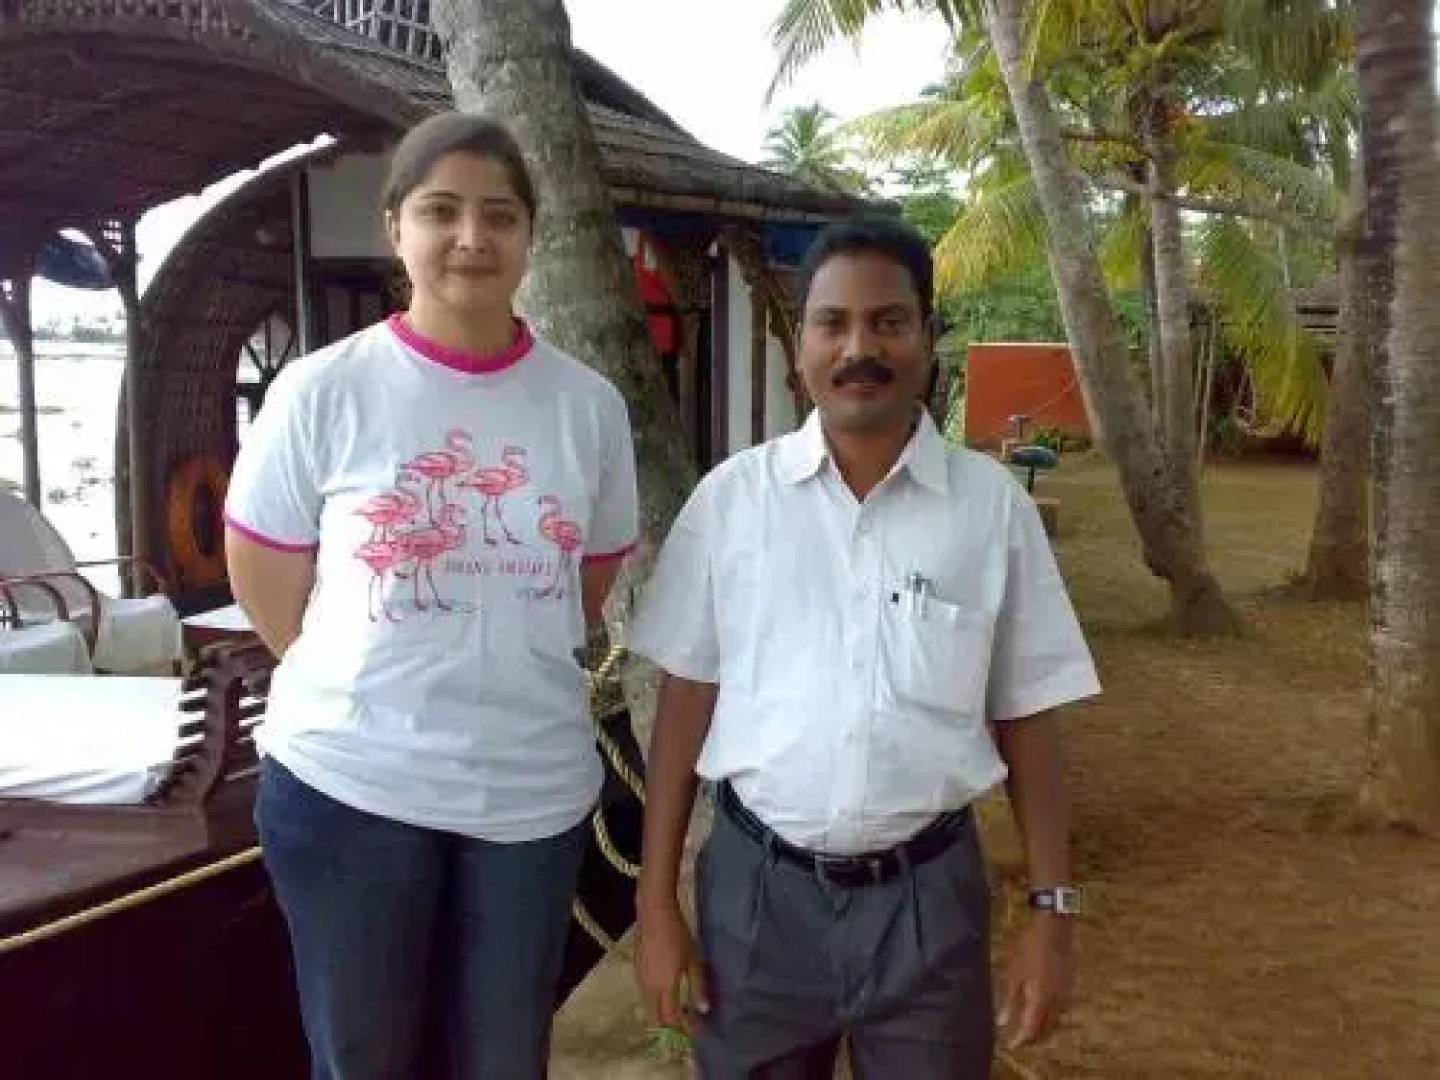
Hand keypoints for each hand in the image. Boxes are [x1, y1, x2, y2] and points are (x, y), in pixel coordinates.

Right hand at [634, 899, 709, 1033]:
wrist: (654, 913)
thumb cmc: (678, 935)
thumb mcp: (693, 960)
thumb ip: (698, 986)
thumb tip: (703, 1009)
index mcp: (665, 987)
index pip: (673, 1018)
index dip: (685, 1026)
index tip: (697, 1028)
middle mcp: (649, 988)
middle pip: (656, 1018)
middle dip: (670, 1025)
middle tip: (686, 1021)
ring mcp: (640, 979)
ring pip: (648, 1007)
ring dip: (662, 1012)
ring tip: (678, 1006)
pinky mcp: (636, 970)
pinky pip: (644, 994)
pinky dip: (655, 1000)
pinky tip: (667, 990)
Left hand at [997, 914, 1074, 1048]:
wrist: (1054, 929)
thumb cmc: (1028, 948)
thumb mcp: (1013, 973)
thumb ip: (1008, 1000)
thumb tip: (1002, 1022)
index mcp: (1040, 1000)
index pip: (1031, 1030)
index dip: (1020, 1040)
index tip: (1009, 1045)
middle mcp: (1057, 1003)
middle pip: (1046, 1030)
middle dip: (1032, 1038)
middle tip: (1017, 1039)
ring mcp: (1066, 995)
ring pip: (1055, 1022)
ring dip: (1042, 1029)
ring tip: (1027, 1028)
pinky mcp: (1070, 988)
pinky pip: (1061, 1011)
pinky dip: (1050, 1018)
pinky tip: (1040, 1012)